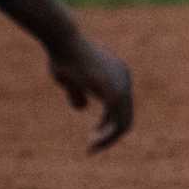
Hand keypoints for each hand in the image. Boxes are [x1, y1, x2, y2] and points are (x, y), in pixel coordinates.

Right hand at [47, 34, 133, 152]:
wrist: (63, 39)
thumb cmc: (63, 55)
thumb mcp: (69, 78)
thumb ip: (77, 92)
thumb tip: (82, 108)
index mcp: (118, 74)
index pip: (121, 107)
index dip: (108, 124)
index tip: (92, 137)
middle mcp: (124, 79)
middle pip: (125, 117)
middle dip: (110, 136)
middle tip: (93, 148)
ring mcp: (121, 86)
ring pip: (123, 123)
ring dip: (108, 139)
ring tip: (92, 148)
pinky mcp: (113, 92)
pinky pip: (115, 122)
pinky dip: (106, 135)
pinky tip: (93, 142)